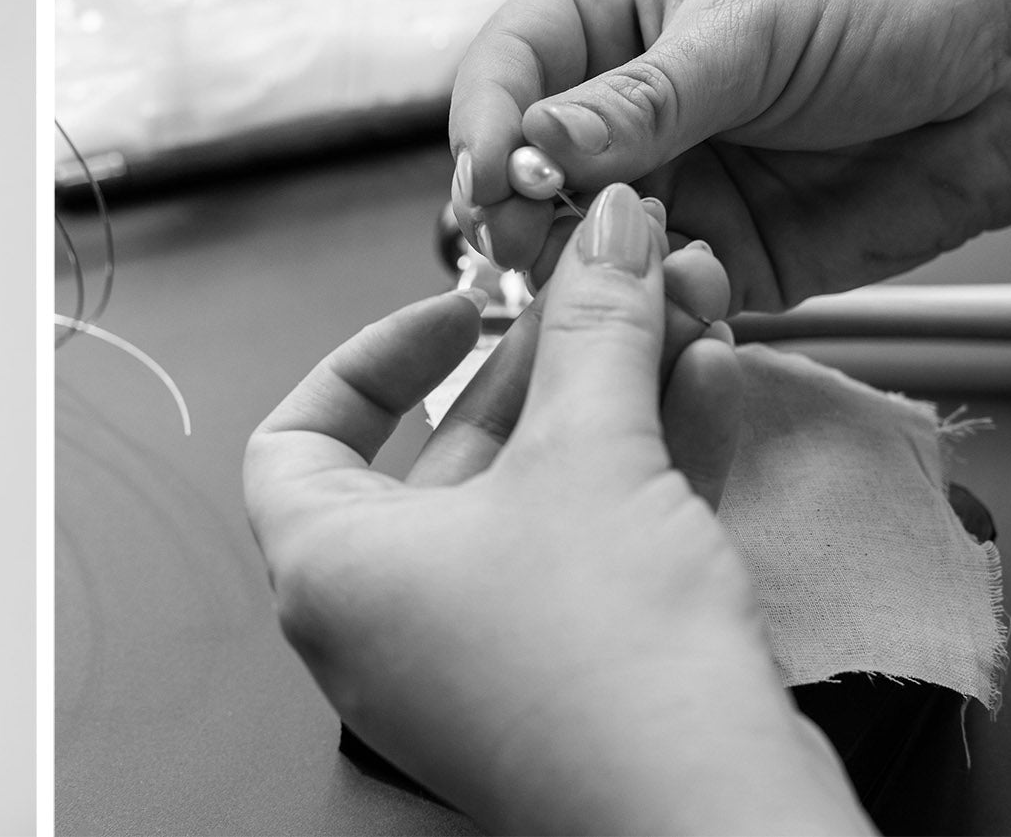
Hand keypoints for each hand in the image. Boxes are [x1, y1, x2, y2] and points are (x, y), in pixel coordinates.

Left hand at [244, 184, 870, 833]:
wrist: (712, 823)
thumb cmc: (602, 674)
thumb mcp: (591, 457)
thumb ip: (595, 331)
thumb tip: (608, 233)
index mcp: (328, 567)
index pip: (298, 433)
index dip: (371, 356)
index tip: (454, 310)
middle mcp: (382, 618)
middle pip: (440, 452)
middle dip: (539, 359)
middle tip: (601, 290)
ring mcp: (470, 657)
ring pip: (528, 495)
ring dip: (605, 401)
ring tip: (674, 315)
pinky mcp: (556, 681)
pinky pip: (578, 548)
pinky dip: (630, 472)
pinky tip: (702, 390)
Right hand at [450, 0, 1010, 310]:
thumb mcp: (753, 27)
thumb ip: (643, 95)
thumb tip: (537, 138)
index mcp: (612, 13)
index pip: (506, 67)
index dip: (483, 121)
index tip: (489, 171)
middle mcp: (624, 102)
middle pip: (521, 169)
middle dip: (519, 208)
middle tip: (529, 236)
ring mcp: (669, 181)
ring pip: (579, 243)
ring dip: (588, 266)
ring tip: (627, 262)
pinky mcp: (721, 251)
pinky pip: (659, 293)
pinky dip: (662, 304)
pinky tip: (694, 285)